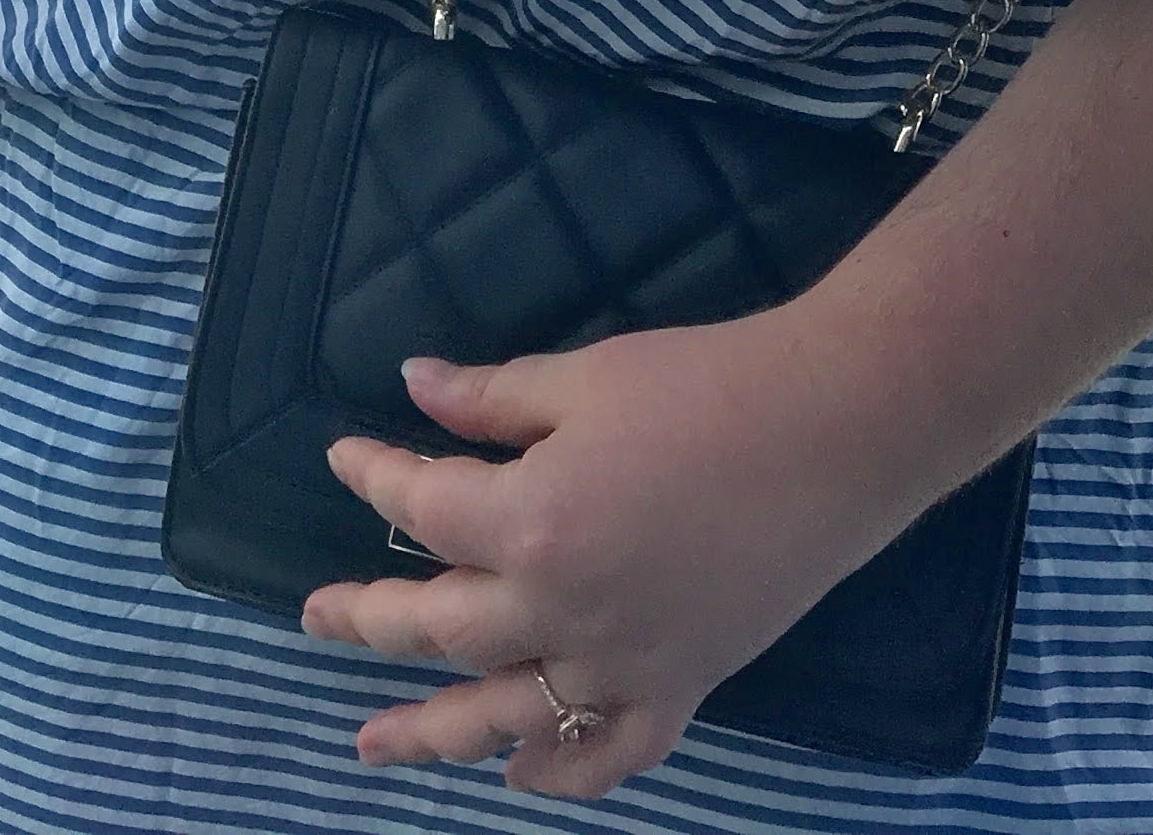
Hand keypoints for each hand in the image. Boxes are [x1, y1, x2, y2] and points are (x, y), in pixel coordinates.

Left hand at [300, 320, 878, 798]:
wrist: (834, 429)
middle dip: (370, 619)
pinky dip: (560, 771)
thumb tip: (415, 383)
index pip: (423, 506)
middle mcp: (561, 611)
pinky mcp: (680, 687)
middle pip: (440, 627)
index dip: (374, 476)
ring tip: (373, 744)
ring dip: (432, 731)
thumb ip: (491, 398)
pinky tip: (519, 774)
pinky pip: (608, 754)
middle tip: (318, 616)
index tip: (342, 455)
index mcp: (531, 522)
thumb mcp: (584, 378)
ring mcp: (620, 663)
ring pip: (504, 715)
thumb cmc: (706, 386)